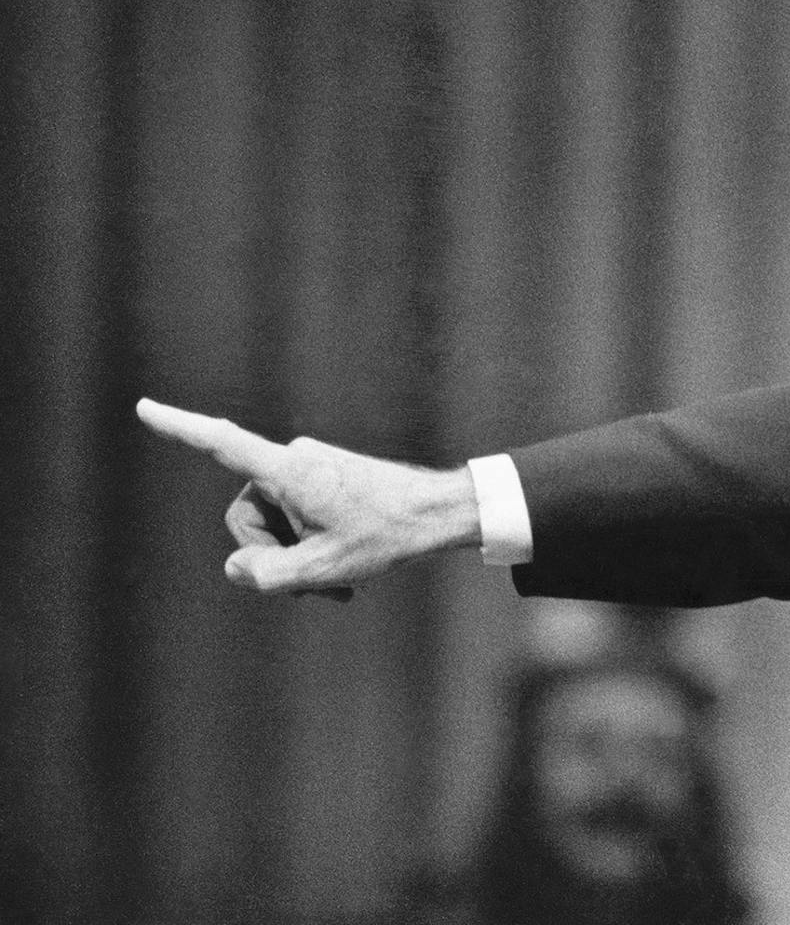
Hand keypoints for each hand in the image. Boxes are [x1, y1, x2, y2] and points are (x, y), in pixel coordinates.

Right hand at [136, 398, 481, 596]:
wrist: (440, 513)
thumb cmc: (387, 536)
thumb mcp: (324, 568)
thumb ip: (267, 574)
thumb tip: (235, 566)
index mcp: (289, 471)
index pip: (224, 443)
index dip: (180, 428)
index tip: (143, 408)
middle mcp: (295, 459)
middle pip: (248, 515)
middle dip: (272, 554)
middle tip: (316, 586)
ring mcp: (311, 466)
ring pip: (275, 520)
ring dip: (296, 554)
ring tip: (336, 582)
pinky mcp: (325, 475)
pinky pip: (297, 515)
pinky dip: (310, 544)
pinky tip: (342, 574)